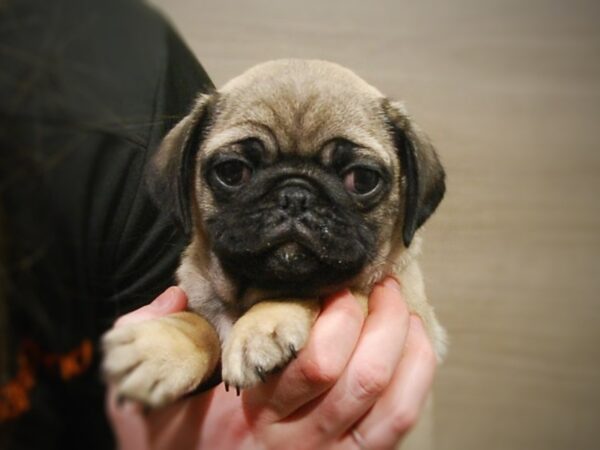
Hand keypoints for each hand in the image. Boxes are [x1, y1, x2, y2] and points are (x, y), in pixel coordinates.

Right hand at [106, 279, 436, 449]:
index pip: (312, 365)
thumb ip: (151, 346)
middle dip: (380, 320)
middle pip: (360, 377)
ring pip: (390, 402)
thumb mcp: (143, 407)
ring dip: (405, 344)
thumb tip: (174, 297)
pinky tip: (415, 342)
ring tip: (400, 304)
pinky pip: (399, 425)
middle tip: (377, 283)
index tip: (334, 284)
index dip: (337, 317)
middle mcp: (300, 443)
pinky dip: (417, 378)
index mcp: (255, 420)